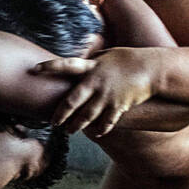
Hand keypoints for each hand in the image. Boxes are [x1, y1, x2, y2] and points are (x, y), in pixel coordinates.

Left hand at [33, 47, 161, 136]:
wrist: (154, 68)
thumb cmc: (129, 59)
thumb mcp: (108, 55)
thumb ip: (92, 61)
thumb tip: (79, 62)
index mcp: (92, 67)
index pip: (66, 65)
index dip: (50, 67)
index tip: (34, 69)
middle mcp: (96, 82)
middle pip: (70, 103)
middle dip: (60, 116)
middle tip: (54, 123)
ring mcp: (106, 96)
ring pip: (85, 117)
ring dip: (76, 126)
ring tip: (70, 131)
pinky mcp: (118, 106)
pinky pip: (105, 123)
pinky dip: (100, 129)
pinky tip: (96, 133)